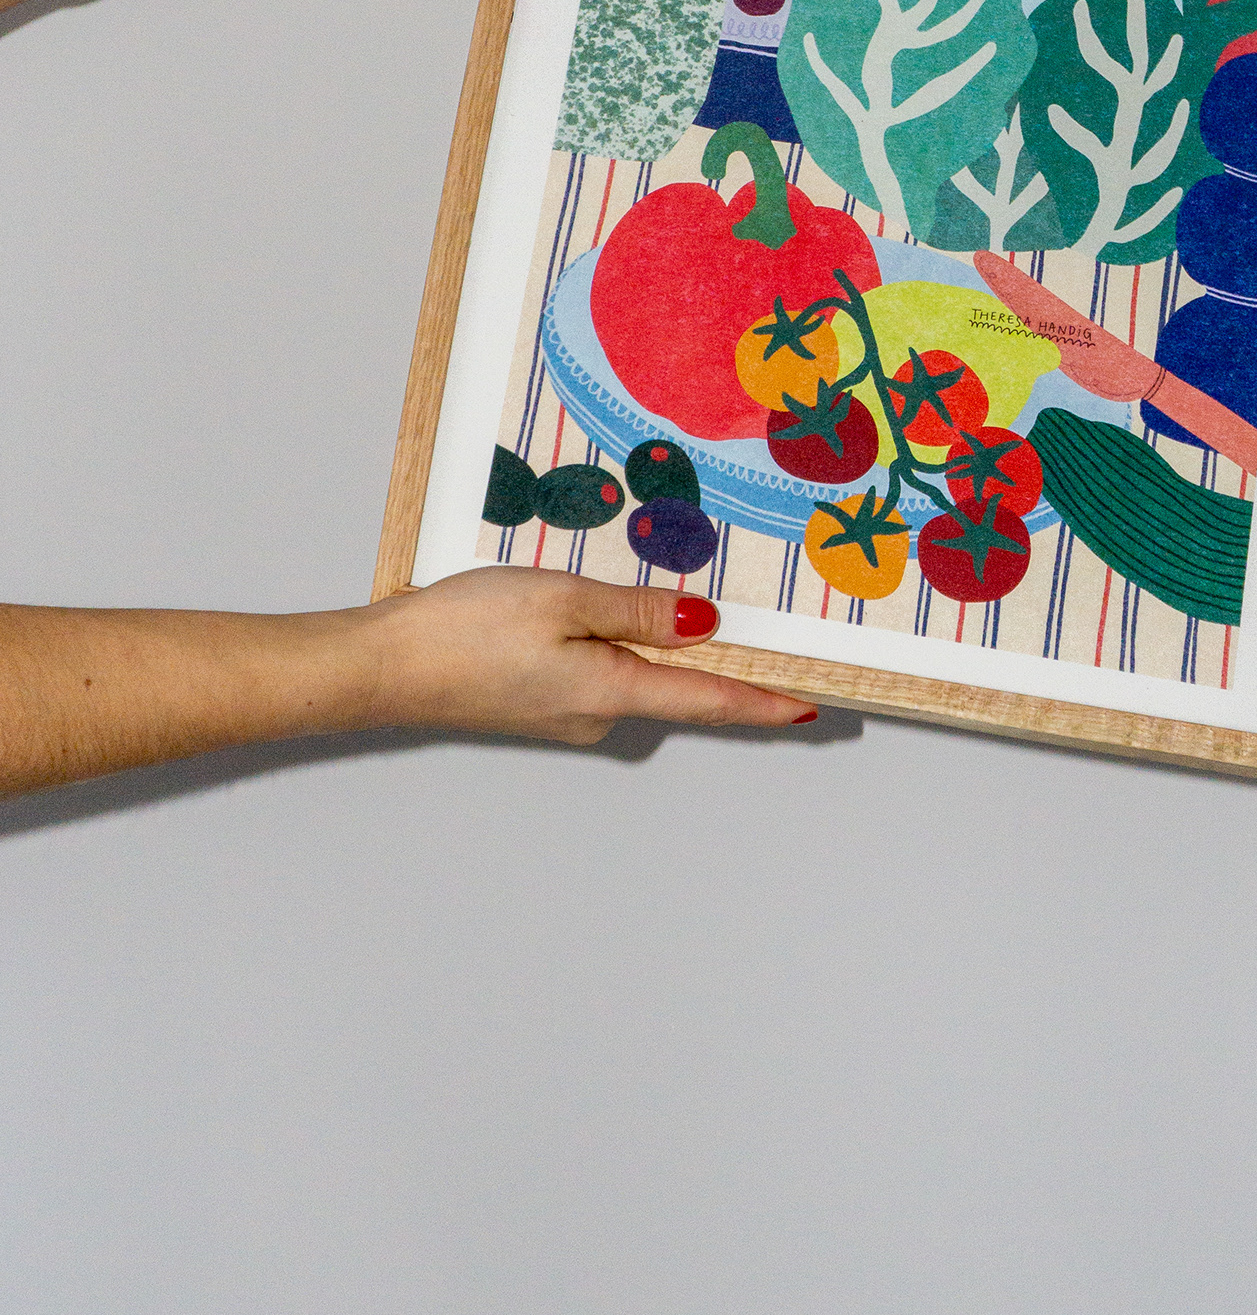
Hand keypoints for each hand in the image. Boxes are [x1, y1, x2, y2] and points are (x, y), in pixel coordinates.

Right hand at [368, 566, 817, 743]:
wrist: (383, 666)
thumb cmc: (466, 631)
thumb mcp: (565, 601)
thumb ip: (639, 613)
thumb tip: (706, 625)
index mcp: (612, 691)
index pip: (711, 701)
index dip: (766, 703)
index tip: (815, 708)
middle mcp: (598, 713)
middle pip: (679, 688)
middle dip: (722, 665)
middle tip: (772, 636)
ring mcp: (565, 711)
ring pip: (635, 674)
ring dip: (663, 647)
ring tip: (691, 608)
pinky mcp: (537, 699)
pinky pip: (599, 670)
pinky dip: (620, 645)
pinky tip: (610, 613)